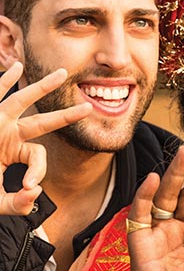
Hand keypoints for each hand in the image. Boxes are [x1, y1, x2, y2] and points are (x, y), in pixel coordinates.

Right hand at [0, 62, 92, 214]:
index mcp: (12, 151)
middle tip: (89, 108)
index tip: (27, 187)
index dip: (38, 171)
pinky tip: (17, 67)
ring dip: (43, 87)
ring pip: (22, 102)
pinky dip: (5, 81)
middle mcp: (7, 134)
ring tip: (64, 73)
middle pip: (43, 122)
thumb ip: (17, 203)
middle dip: (66, 116)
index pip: (37, 156)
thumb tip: (35, 193)